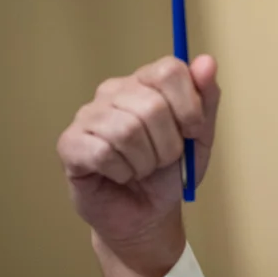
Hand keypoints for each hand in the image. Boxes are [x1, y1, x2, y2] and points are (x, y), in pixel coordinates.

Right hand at [57, 55, 219, 276]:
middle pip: (152, 105)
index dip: (189, 107)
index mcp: (146, 83)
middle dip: (168, 144)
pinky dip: (122, 172)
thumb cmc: (171, 173)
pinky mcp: (70, 144)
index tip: (192, 132)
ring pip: (127, 130)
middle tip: (163, 159)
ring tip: (142, 169)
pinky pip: (103, 152)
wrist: (147, 215)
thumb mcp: (201, 137)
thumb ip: (207, 98)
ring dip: (145, 162)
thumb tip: (207, 61)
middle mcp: (114, 91)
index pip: (169, 70)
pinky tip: (120, 175)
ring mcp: (88, 115)